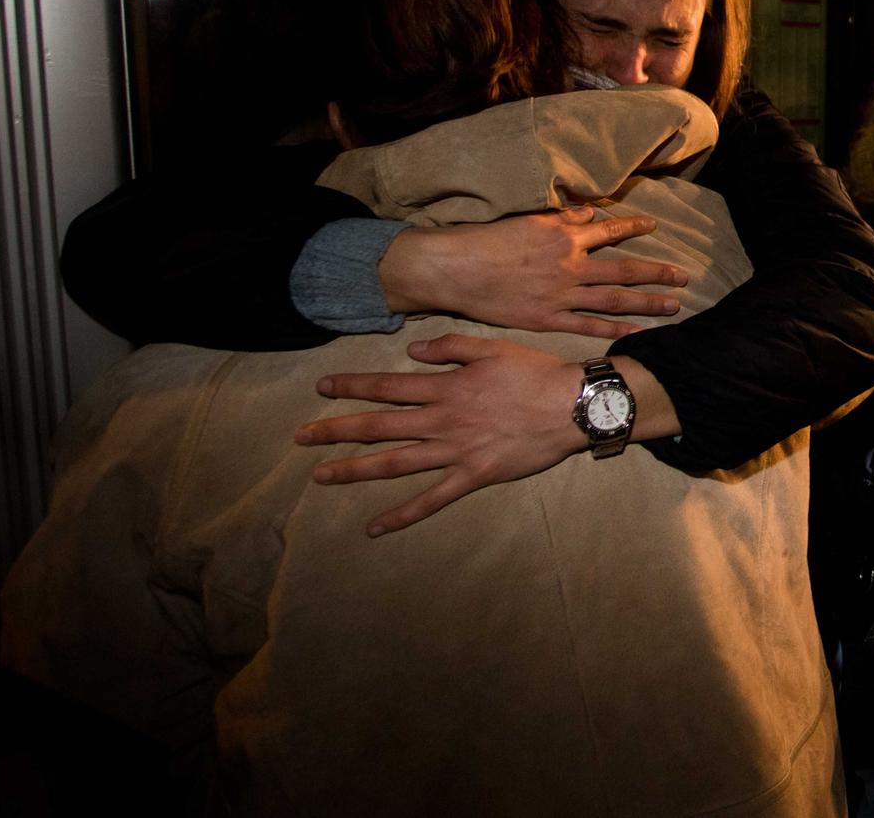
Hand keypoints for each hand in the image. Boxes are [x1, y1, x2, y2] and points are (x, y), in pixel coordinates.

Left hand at [296, 335, 589, 535]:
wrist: (572, 407)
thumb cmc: (536, 373)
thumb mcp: (492, 348)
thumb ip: (450, 347)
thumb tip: (411, 351)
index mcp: (446, 387)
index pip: (388, 387)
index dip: (352, 387)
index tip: (322, 389)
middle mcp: (442, 420)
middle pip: (380, 426)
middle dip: (337, 430)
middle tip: (301, 437)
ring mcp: (455, 452)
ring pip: (396, 463)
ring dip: (355, 469)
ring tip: (321, 475)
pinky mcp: (473, 477)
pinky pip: (432, 499)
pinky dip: (402, 515)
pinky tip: (374, 527)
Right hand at [379, 207, 688, 338]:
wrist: (454, 269)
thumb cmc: (485, 241)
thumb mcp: (527, 220)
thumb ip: (562, 218)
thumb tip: (589, 213)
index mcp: (564, 237)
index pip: (609, 229)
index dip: (634, 226)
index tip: (655, 225)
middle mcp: (570, 266)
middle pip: (624, 269)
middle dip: (658, 273)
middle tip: (685, 277)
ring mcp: (561, 295)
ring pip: (614, 300)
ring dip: (647, 303)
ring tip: (674, 305)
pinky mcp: (547, 319)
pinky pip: (589, 327)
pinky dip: (615, 330)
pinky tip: (637, 332)